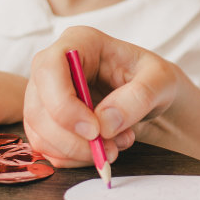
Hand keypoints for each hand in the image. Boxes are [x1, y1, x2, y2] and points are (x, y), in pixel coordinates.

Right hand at [24, 26, 187, 166]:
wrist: (151, 96)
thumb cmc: (153, 79)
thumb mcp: (161, 80)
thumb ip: (138, 97)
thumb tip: (104, 123)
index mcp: (79, 42)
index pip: (49, 68)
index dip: (64, 104)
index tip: (94, 131)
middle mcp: (55, 65)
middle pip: (39, 106)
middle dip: (72, 138)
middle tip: (110, 149)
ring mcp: (46, 94)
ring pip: (39, 131)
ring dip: (75, 151)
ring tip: (114, 147)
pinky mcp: (47, 120)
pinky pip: (45, 146)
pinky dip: (72, 158)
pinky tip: (100, 150)